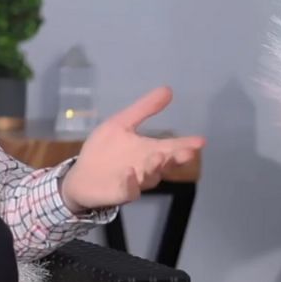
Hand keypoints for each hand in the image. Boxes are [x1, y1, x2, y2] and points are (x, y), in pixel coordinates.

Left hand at [59, 86, 203, 213]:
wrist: (80, 175)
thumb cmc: (104, 150)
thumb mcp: (121, 124)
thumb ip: (143, 109)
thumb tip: (168, 90)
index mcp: (148, 150)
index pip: (171, 147)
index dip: (186, 144)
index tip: (200, 140)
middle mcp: (146, 167)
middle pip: (165, 164)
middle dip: (176, 158)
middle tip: (188, 152)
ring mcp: (135, 181)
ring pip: (150, 176)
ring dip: (155, 167)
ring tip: (159, 156)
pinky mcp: (120, 192)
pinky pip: (129, 189)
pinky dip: (131, 182)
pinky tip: (130, 172)